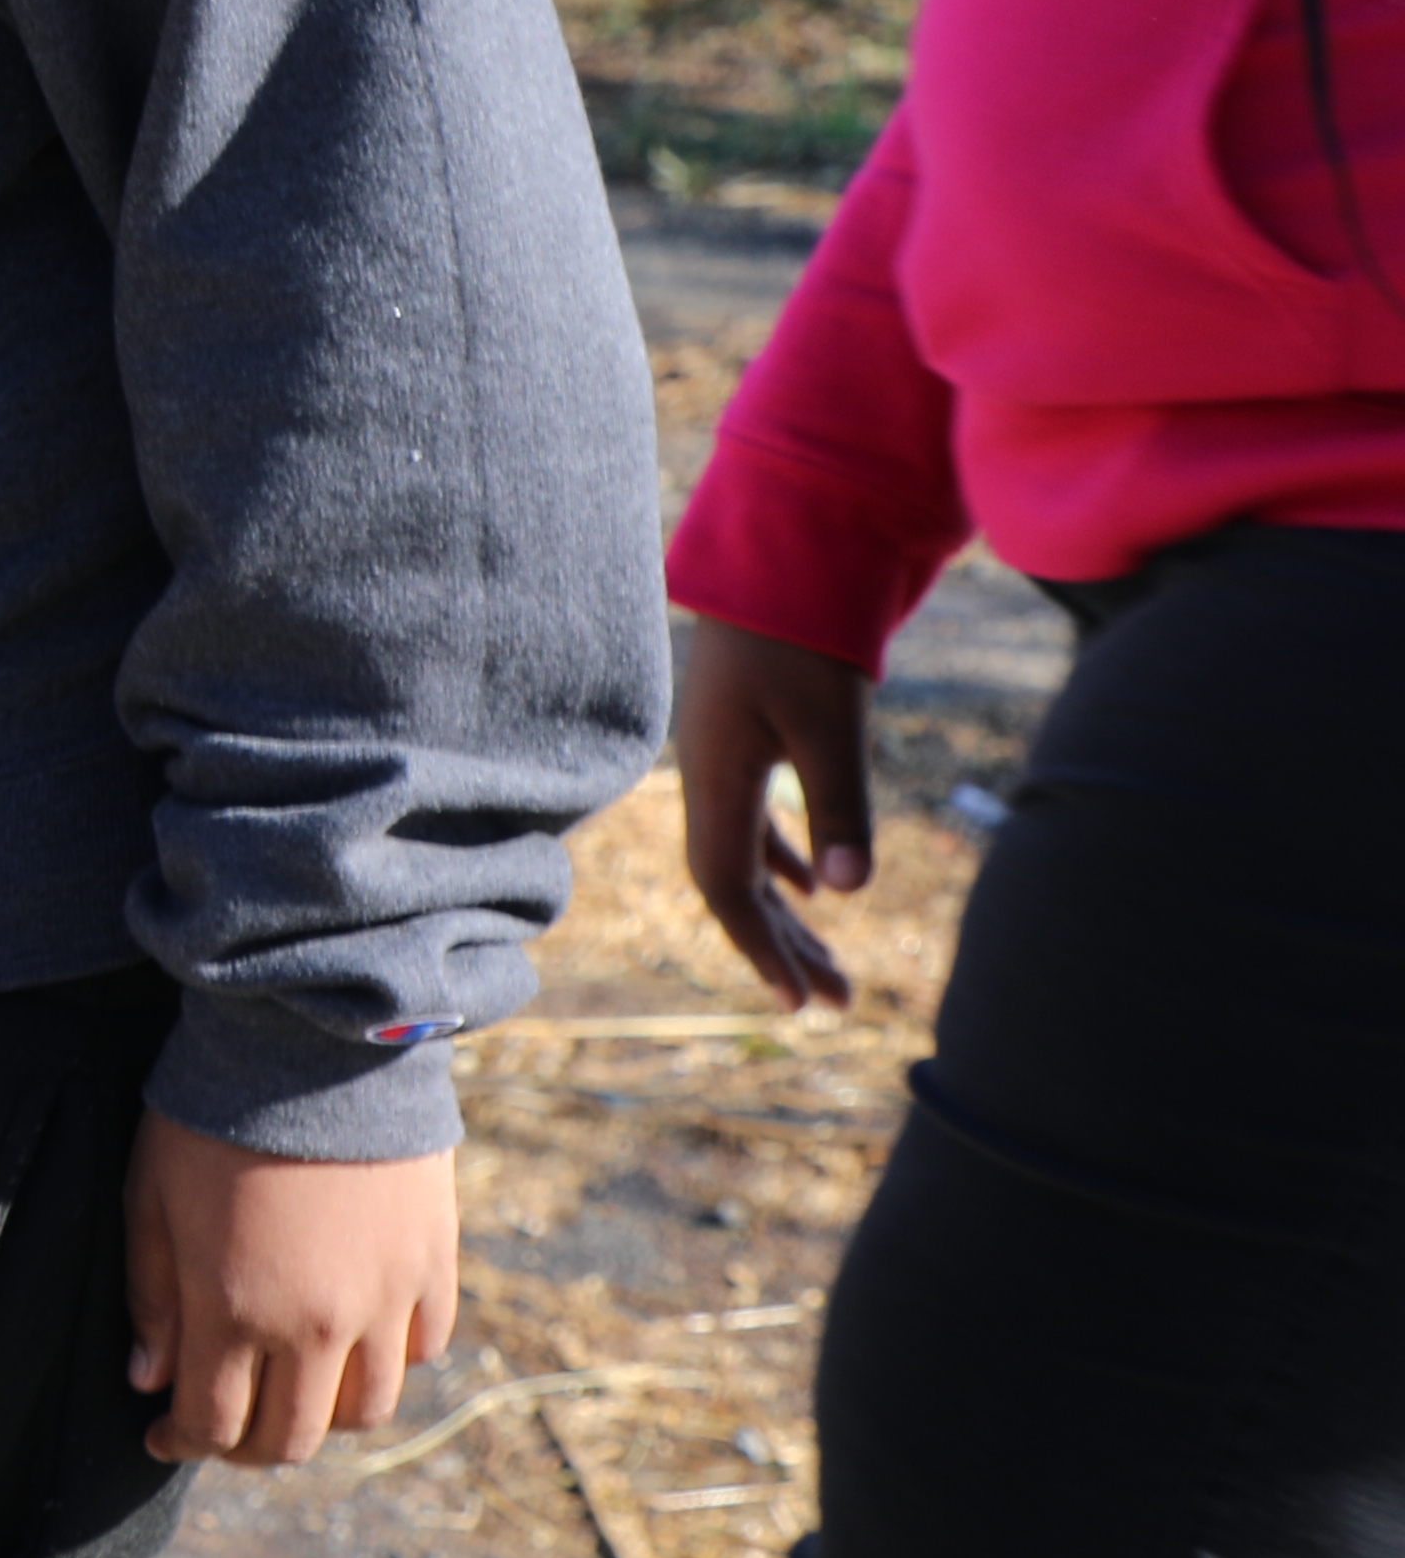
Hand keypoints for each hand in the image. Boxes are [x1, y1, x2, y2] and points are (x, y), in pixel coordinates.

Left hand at [124, 1116, 458, 1469]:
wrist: (311, 1046)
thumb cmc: (212, 1117)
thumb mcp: (149, 1199)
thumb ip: (152, 1299)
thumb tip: (150, 1379)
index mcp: (235, 1311)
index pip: (214, 1426)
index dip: (183, 1443)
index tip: (163, 1436)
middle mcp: (318, 1324)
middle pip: (294, 1438)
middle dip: (250, 1447)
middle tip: (224, 1428)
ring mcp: (385, 1300)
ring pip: (367, 1409)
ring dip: (323, 1415)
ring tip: (291, 1388)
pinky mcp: (434, 1266)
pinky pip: (422, 1350)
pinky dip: (387, 1361)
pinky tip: (352, 1339)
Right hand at [671, 614, 872, 1012]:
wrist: (781, 555)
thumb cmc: (803, 635)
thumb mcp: (830, 722)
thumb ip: (838, 805)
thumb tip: (849, 892)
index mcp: (715, 776)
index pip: (725, 884)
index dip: (759, 945)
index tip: (800, 1000)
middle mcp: (708, 776)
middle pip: (736, 883)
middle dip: (782, 946)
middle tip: (833, 1002)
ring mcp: (722, 759)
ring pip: (747, 857)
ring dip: (788, 913)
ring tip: (830, 963)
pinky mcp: (744, 740)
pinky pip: (754, 822)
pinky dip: (785, 861)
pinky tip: (817, 888)